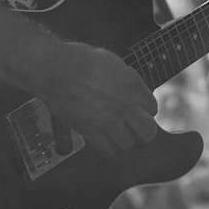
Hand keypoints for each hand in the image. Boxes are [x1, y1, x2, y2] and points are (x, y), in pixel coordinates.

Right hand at [30, 41, 158, 158]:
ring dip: (121, 139)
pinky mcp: (91, 131)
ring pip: (127, 143)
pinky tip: (100, 140)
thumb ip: (125, 77)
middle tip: (132, 128)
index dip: (145, 111)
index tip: (137, 112)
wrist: (56, 68)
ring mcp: (109, 120)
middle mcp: (125, 105)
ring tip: (112, 133)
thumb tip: (131, 87)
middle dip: (142, 132)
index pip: (152, 108)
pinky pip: (106, 150)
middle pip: (148, 132)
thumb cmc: (78, 59)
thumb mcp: (111, 61)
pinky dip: (105, 147)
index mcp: (132, 85)